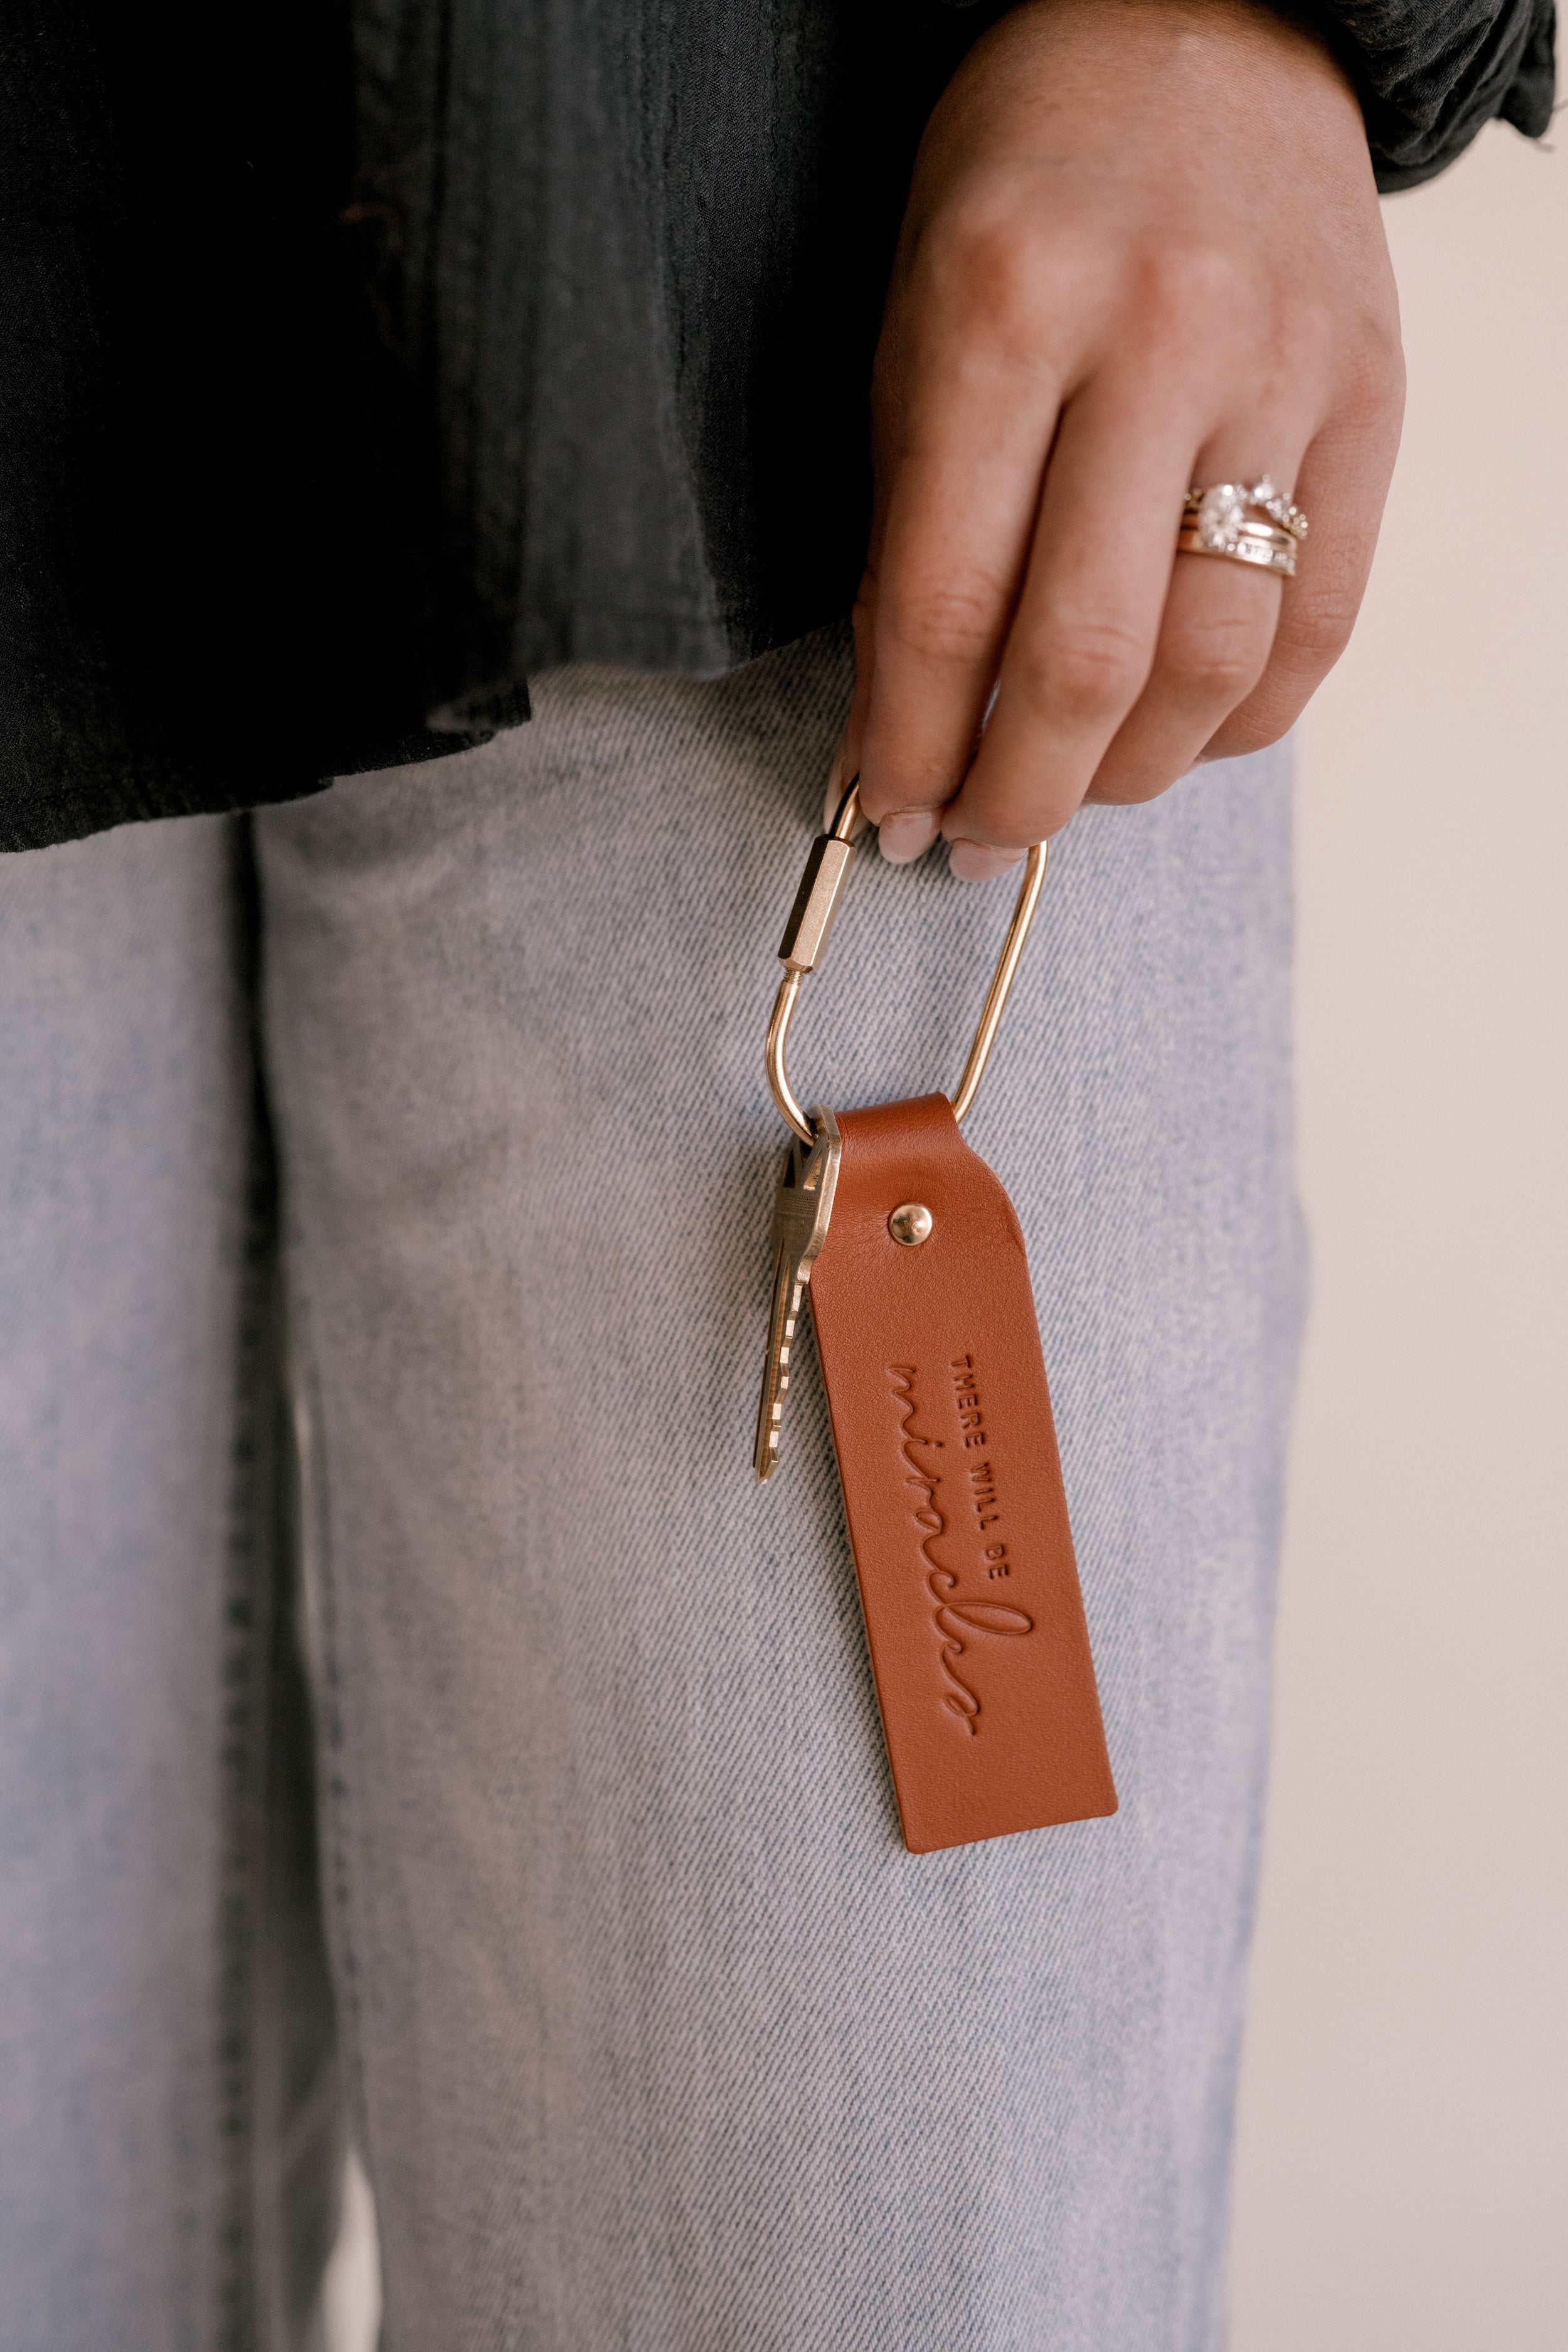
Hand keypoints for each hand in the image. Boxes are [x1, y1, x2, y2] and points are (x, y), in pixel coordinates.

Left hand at [834, 0, 1403, 875]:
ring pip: (1213, 665)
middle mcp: (1158, 341)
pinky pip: (1319, 626)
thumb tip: (902, 723)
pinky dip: (1239, 721)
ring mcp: (1284, 375)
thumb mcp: (913, 321)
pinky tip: (1176, 734)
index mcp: (1007, 309)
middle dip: (1018, 793)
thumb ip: (910, 524)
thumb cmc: (1029, 180)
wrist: (1202, 22)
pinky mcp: (1372, 405)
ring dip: (1129, 774)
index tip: (887, 809)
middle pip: (1085, 659)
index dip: (908, 743)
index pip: (946, 602)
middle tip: (975, 836)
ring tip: (1072, 789)